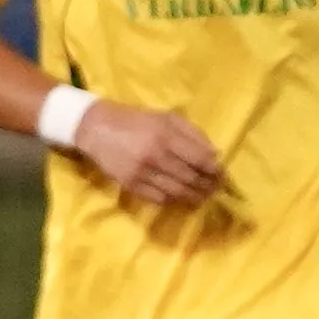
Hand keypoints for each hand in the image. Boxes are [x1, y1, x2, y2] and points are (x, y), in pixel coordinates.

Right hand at [70, 100, 224, 207]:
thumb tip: (215, 154)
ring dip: (194, 197)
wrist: (96, 128)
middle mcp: (155, 155)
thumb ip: (192, 133)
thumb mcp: (166, 117)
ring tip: (203, 197)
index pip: (200, 159)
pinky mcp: (130, 185)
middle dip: (208, 186)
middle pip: (190, 178)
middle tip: (216, 189)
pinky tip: (181, 198)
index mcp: (166, 135)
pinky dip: (174, 201)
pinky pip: (158, 199)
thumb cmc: (136, 120)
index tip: (222, 174)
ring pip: (177, 192)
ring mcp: (142, 173)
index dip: (215, 170)